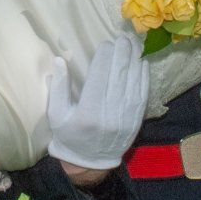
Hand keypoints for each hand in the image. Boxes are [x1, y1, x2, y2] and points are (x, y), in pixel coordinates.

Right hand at [45, 37, 148, 172]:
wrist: (90, 162)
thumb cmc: (69, 135)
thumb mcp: (56, 114)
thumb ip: (58, 88)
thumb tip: (60, 61)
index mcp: (87, 114)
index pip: (98, 78)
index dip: (104, 58)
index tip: (105, 43)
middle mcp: (109, 115)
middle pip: (118, 77)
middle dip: (121, 54)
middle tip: (122, 37)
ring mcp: (125, 119)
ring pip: (133, 84)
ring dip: (134, 61)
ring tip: (133, 44)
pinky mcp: (136, 121)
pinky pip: (142, 95)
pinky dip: (143, 77)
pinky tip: (142, 63)